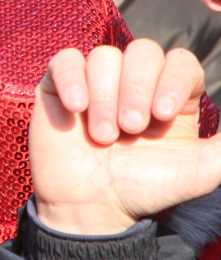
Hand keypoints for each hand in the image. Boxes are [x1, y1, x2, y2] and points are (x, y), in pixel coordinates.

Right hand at [29, 39, 220, 234]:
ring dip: (104, 95)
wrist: (93, 208)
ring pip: (104, 56)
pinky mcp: (59, 86)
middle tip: (130, 128)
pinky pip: (65, 60)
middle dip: (136, 88)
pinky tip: (76, 108)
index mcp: (170, 95)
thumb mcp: (202, 171)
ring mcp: (95, 81)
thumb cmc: (145, 190)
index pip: (180, 62)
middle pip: (143, 51)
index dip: (173, 80)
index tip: (163, 114)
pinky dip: (72, 79)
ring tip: (103, 136)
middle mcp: (133, 82)